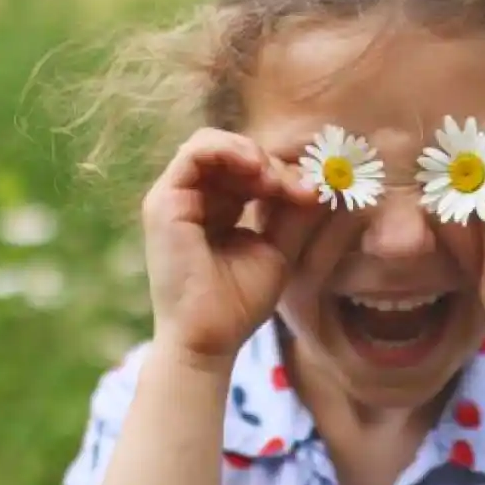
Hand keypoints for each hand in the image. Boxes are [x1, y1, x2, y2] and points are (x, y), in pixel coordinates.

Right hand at [142, 128, 322, 368]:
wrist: (209, 338)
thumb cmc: (239, 303)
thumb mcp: (277, 249)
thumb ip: (292, 212)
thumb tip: (319, 178)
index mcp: (216, 210)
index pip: (247, 171)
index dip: (282, 174)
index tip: (313, 193)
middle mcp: (191, 200)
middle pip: (233, 155)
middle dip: (273, 165)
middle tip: (301, 188)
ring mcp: (174, 198)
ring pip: (213, 145)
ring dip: (252, 154)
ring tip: (275, 180)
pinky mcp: (164, 200)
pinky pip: (196, 152)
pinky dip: (229, 151)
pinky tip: (257, 170)